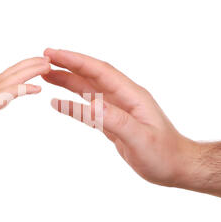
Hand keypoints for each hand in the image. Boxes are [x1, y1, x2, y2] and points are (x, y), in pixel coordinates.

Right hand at [0, 57, 49, 118]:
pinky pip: (14, 91)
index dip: (27, 66)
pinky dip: (27, 89)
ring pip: (19, 76)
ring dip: (35, 70)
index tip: (40, 62)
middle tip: (50, 59)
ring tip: (48, 67)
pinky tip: (38, 89)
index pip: (14, 71)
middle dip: (35, 63)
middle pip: (19, 69)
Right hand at [42, 48, 199, 187]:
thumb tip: (91, 105)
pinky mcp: (113, 122)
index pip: (100, 71)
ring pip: (88, 89)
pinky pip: (89, 108)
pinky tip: (59, 102)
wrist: (177, 167)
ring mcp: (118, 109)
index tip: (54, 54)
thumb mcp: (140, 139)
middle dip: (68, 65)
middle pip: (91, 75)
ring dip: (68, 81)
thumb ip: (117, 121)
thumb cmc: (164, 155)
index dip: (76, 61)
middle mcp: (123, 98)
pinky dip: (72, 103)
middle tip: (43, 61)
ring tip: (46, 76)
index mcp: (131, 96)